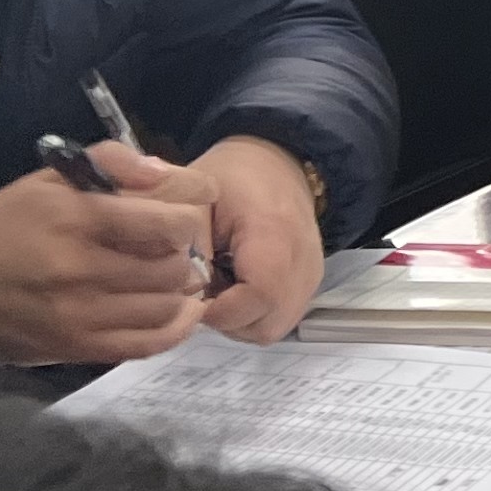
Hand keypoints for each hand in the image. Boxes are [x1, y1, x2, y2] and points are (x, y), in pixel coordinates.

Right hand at [0, 154, 209, 365]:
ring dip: (180, 290)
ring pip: (167, 306)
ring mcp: (79, 314)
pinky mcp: (77, 347)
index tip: (181, 218)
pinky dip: (176, 327)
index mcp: (73, 219)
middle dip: (183, 255)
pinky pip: (150, 344)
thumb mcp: (49, 179)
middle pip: (172, 268)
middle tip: (171, 250)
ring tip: (170, 278)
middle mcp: (78, 269)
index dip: (187, 219)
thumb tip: (164, 173)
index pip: (164, 224)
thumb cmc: (5, 225)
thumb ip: (112, 162)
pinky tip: (177, 311)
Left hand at [166, 134, 327, 341]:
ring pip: (272, 328)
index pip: (259, 296)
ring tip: (219, 287)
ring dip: (239, 319)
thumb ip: (182, 247)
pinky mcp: (310, 284)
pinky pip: (280, 317)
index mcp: (274, 234)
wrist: (278, 162)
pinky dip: (253, 313)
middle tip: (203, 291)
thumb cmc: (231, 178)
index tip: (193, 293)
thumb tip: (179, 296)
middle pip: (267, 324)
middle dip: (227, 319)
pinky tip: (236, 286)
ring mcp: (311, 277)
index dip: (220, 310)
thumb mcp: (193, 200)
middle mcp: (304, 262)